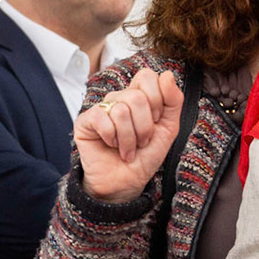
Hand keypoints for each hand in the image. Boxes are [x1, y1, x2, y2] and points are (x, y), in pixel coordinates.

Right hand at [75, 66, 185, 202]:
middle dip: (144, 127)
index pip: (146, 77)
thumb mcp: (168, 128)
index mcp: (139, 96)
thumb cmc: (145, 157)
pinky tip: (111, 146)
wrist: (127, 183)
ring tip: (128, 150)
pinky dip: (111, 137)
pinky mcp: (85, 121)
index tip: (156, 120)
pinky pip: (101, 118)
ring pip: (121, 111)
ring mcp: (101, 109)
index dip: (156, 99)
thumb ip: (173, 101)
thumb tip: (167, 75)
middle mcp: (119, 99)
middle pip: (136, 96)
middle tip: (141, 142)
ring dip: (129, 138)